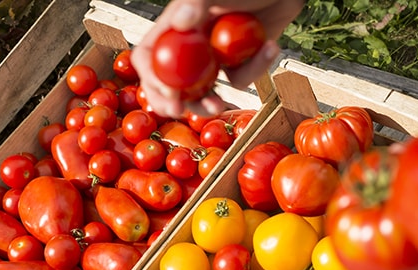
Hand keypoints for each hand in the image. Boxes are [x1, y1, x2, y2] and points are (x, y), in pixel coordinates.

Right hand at [130, 0, 304, 117]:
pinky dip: (255, 68)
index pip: (148, 56)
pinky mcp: (236, 64)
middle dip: (171, 102)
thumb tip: (179, 21)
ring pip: (202, 92)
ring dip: (208, 104)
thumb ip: (196, 4)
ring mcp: (212, 57)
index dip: (152, 77)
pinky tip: (268, 47)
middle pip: (169, 83)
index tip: (167, 92)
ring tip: (219, 106)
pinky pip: (239, 80)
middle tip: (178, 111)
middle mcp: (190, 45)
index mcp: (175, 27)